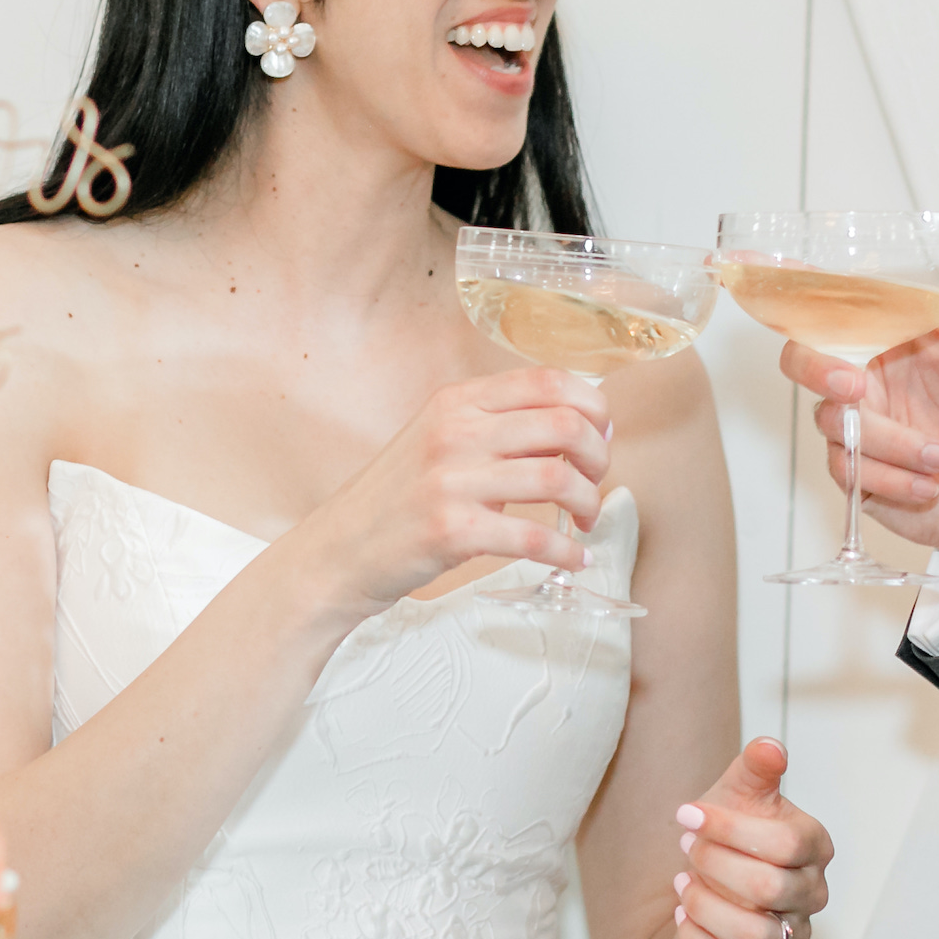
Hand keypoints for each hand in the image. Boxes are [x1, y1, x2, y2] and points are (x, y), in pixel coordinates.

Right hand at [285, 367, 610, 619]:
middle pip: (564, 425)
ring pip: (558, 480)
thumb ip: (498, 427)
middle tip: (596, 480)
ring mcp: (452, 481)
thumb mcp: (440, 440)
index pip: (548, 380)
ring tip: (583, 521)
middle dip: (599, 457)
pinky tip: (571, 558)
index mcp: (457, 401)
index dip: (593, 406)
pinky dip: (565, 552)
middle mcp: (455, 432)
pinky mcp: (452, 531)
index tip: (600, 435)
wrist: (339, 549)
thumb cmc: (397, 498)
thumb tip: (577, 429)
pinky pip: (533, 538)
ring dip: (588, 504)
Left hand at [671, 738, 833, 938]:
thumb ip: (755, 770)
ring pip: (753, 935)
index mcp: (814, 846)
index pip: (785, 843)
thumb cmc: (735, 835)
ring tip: (681, 885)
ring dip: (705, 907)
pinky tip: (681, 918)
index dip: (730, 829)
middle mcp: (813, 894)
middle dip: (715, 866)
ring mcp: (795, 937)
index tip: (686, 815)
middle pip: (768, 889)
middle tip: (685, 849)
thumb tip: (770, 747)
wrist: (725, 889)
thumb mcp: (740, 795)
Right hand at [777, 216, 938, 577]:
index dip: (792, 281)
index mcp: (901, 335)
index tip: (753, 258)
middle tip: (856, 386)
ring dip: (890, 443)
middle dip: (818, 369)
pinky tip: (933, 483)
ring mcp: (865, 425)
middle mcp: (874, 375)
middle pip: (803, 357)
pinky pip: (849, 469)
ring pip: (831, 421)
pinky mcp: (863, 473)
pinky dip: (894, 479)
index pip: (838, 300)